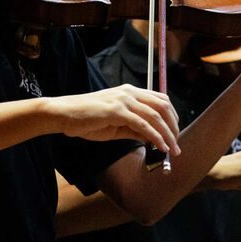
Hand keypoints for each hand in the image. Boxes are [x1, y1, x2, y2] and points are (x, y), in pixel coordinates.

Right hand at [47, 84, 179, 155]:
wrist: (63, 114)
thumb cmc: (86, 120)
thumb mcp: (115, 125)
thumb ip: (135, 130)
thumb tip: (153, 139)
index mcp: (130, 92)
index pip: (161, 100)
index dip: (172, 116)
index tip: (175, 132)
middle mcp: (130, 92)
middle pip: (163, 106)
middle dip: (174, 126)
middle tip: (177, 144)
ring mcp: (124, 100)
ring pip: (156, 116)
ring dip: (168, 134)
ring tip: (173, 149)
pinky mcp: (117, 111)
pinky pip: (143, 125)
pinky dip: (155, 136)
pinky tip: (160, 146)